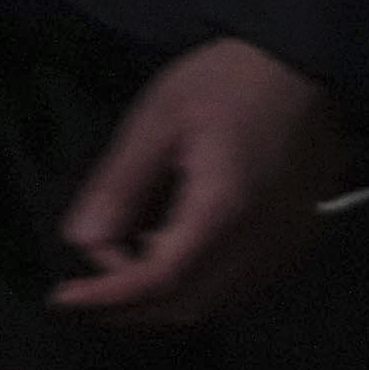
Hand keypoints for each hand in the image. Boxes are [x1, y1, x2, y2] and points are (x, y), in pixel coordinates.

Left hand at [52, 37, 340, 325]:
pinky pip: (240, 284)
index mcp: (226, 210)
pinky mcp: (297, 239)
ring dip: (161, 298)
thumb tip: (83, 240)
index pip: (161, 280)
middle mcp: (264, 242)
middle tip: (83, 289)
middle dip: (129, 305)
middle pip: (188, 304)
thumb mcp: (157, 121)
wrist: (304, 64)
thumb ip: (120, 185)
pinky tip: (165, 253)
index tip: (64, 297)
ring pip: (215, 301)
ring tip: (118, 264)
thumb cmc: (227, 82)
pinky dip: (195, 284)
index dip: (108, 297)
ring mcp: (287, 245)